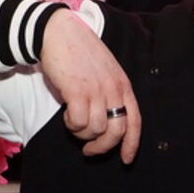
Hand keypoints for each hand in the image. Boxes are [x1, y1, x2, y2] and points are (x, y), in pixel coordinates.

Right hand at [41, 12, 139, 161]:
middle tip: (89, 150)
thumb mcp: (104, 72)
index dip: (132, 144)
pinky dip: (71, 124)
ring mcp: (97, 90)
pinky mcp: (78, 91)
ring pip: (95, 129)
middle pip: (117, 132)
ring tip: (73, 121)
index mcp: (123, 85)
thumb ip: (109, 94)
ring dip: (82, 133)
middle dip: (102, 147)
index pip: (135, 121)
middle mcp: (113, 89)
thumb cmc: (78, 53)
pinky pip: (78, 122)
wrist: (58, 32)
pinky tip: (67, 112)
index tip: (126, 159)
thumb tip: (104, 123)